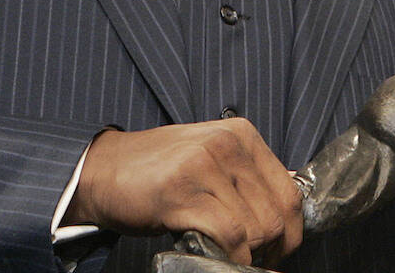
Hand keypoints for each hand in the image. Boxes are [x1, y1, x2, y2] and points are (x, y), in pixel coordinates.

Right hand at [66, 119, 302, 267]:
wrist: (103, 170)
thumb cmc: (158, 173)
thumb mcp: (210, 161)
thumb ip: (245, 180)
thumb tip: (284, 222)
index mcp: (242, 134)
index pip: (291, 192)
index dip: (291, 232)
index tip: (279, 252)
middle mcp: (228, 144)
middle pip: (277, 214)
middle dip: (271, 250)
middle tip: (254, 264)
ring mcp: (204, 165)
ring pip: (256, 228)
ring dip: (249, 257)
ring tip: (233, 260)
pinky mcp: (182, 191)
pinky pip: (229, 236)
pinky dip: (232, 258)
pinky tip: (218, 257)